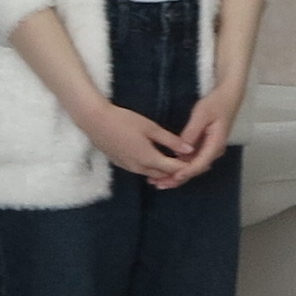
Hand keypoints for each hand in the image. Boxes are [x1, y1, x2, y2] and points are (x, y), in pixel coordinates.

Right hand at [77, 97, 204, 189]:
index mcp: (150, 159)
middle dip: (177, 171)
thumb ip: (171, 140)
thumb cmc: (124, 120)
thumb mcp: (150, 127)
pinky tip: (155, 159)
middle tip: (189, 163)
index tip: (199, 162)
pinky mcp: (121, 164)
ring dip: (164, 171)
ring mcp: (129, 168)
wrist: (95, 121)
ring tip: (174, 162)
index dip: (188, 167)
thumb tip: (190, 150)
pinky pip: (141, 170)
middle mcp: (140, 168)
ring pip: (152, 175)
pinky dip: (151, 168)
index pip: (175, 169)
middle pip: (164, 175)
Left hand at [165, 78, 246, 173]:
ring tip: (158, 181)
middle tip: (159, 184)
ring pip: (193, 167)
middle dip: (177, 178)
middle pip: (195, 169)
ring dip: (177, 174)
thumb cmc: (215, 104)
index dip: (186, 172)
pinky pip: (192, 160)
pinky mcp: (204, 147)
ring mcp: (209, 150)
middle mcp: (213, 151)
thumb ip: (191, 132)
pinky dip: (180, 166)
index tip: (173, 177)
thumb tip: (181, 150)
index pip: (200, 163)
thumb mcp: (201, 115)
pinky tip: (167, 170)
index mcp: (216, 144)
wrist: (227, 97)